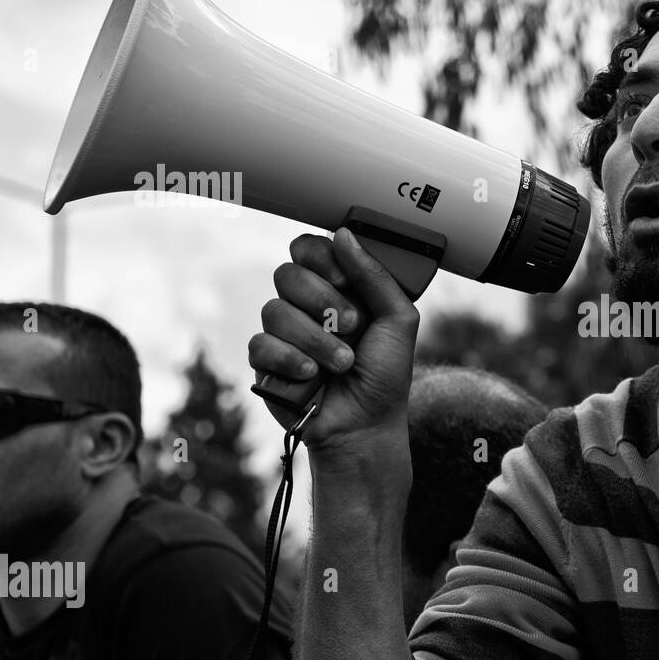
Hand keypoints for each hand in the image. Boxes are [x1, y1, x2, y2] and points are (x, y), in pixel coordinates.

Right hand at [248, 228, 419, 448]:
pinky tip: (311, 376)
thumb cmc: (386, 375)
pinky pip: (260, 343)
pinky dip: (290, 359)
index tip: (345, 280)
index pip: (308, 249)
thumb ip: (375, 275)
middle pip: (287, 274)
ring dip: (315, 339)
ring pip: (274, 310)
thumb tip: (343, 233)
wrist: (366, 425)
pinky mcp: (264, 361)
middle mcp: (306, 305)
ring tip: (343, 364)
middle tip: (352, 327)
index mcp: (337, 289)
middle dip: (323, 301)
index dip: (321, 259)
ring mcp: (283, 332)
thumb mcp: (398, 320)